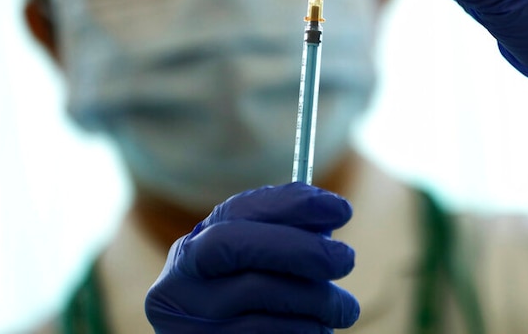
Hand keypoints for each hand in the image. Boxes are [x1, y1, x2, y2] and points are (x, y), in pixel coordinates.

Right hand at [145, 183, 358, 332]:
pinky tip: (318, 327)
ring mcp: (187, 324)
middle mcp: (180, 283)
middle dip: (302, 248)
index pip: (238, 210)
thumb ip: (289, 234)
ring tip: (344, 308)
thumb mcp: (261, 265)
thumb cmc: (252, 300)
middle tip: (347, 259)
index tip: (342, 209)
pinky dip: (304, 329)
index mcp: (193, 247)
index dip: (293, 205)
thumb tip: (332, 213)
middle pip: (240, 248)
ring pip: (261, 297)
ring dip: (317, 299)